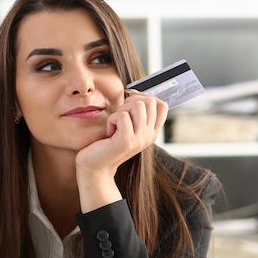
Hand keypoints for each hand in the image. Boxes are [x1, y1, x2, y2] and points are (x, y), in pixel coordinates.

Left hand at [75, 91, 167, 212]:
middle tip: (120, 116)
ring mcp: (140, 139)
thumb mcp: (126, 126)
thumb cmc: (107, 143)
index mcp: (152, 132)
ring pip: (137, 105)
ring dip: (120, 110)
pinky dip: (111, 120)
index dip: (146, 97)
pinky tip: (109, 132)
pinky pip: (122, 116)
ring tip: (115, 124)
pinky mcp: (127, 141)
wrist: (95, 165)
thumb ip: (136, 113)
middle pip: (150, 101)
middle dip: (131, 102)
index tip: (131, 103)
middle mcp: (149, 136)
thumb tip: (135, 91)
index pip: (162, 105)